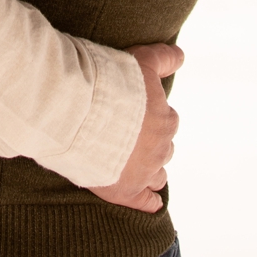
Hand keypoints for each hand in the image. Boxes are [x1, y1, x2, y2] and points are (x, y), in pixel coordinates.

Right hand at [88, 42, 181, 211]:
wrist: (74, 108)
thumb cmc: (104, 82)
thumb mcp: (137, 61)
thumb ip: (162, 58)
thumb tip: (182, 55)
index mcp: (165, 119)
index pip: (165, 120)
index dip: (147, 117)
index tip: (129, 112)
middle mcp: (161, 148)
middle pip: (162, 148)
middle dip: (147, 143)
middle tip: (121, 134)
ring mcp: (144, 171)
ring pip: (157, 174)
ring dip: (148, 169)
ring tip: (128, 162)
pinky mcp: (125, 191)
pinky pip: (146, 202)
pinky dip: (148, 200)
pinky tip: (148, 199)